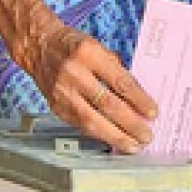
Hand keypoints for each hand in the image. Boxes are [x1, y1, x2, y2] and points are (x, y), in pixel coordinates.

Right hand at [25, 23, 156, 153]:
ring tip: (132, 145)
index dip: (138, 100)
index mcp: (89, 54)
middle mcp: (74, 73)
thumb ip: (117, 72)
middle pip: (106, 104)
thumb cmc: (75, 46)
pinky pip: (79, 124)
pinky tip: (112, 140)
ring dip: (114, 136)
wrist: (39, 46)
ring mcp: (62, 92)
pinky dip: (98, 134)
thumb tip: (138, 100)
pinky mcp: (55, 106)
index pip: (119, 82)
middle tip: (146, 136)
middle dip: (129, 124)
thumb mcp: (100, 48)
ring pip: (91, 120)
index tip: (153, 113)